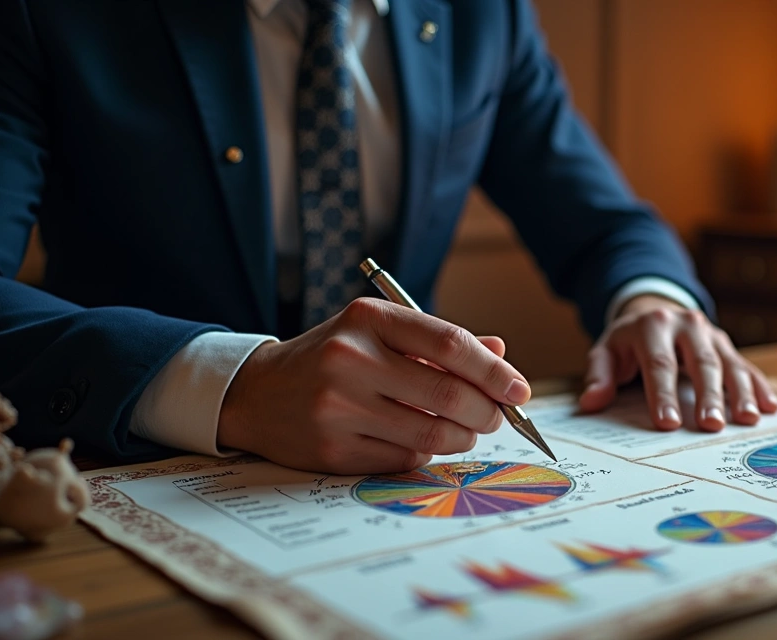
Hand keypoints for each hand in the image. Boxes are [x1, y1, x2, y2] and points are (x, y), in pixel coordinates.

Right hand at [217, 298, 529, 473]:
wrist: (257, 393)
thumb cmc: (334, 357)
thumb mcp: (380, 332)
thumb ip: (439, 341)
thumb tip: (500, 353)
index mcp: (368, 318)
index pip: (450, 344)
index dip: (494, 371)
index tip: (519, 390)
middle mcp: (350, 359)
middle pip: (448, 395)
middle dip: (487, 412)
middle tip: (497, 417)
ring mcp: (338, 407)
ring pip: (432, 433)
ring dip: (462, 437)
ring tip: (463, 429)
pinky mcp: (332, 449)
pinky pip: (405, 457)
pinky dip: (425, 451)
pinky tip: (418, 438)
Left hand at [578, 295, 776, 430]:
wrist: (653, 311)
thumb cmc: (628, 342)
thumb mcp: (607, 351)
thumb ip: (599, 375)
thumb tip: (591, 402)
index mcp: (653, 327)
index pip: (660, 364)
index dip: (664, 395)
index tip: (668, 423)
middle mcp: (687, 326)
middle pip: (701, 363)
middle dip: (708, 396)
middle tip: (711, 426)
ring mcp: (711, 334)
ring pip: (729, 364)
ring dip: (740, 393)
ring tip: (747, 419)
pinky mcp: (727, 345)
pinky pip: (746, 366)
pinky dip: (758, 386)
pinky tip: (769, 407)